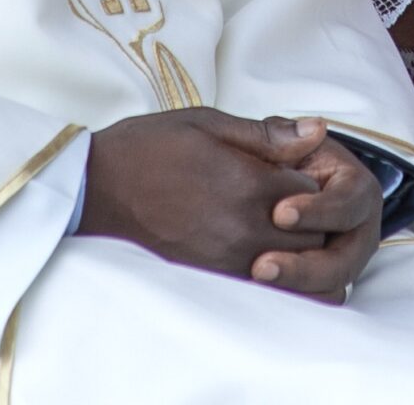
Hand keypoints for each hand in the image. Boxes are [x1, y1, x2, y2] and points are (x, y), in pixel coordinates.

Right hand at [81, 109, 330, 282]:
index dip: (310, 181)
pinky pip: (262, 289)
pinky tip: (260, 255)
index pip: (314, 192)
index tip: (293, 173)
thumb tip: (317, 131)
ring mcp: (227, 259)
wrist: (95, 190)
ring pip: (293, 269)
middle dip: (312, 220)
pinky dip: (272, 276)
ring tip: (276, 230)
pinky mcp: (210, 280)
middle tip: (290, 203)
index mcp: (248, 183)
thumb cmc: (149, 148)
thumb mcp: (207, 124)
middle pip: (312, 235)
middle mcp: (244, 227)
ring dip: (295, 251)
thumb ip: (267, 134)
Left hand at [252, 128, 385, 301]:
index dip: (318, 211)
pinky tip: (255, 294)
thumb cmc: (273, 157)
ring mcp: (342, 260)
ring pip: (332, 289)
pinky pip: (314, 302)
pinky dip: (290, 301)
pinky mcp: (321, 283)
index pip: (348, 203)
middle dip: (305, 266)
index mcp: (355, 188)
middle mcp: (358, 229)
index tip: (280, 213)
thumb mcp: (274, 138)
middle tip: (261, 265)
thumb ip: (284, 135)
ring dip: (296, 289)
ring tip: (255, 279)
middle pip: (345, 260)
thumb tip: (313, 127)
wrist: (264, 181)